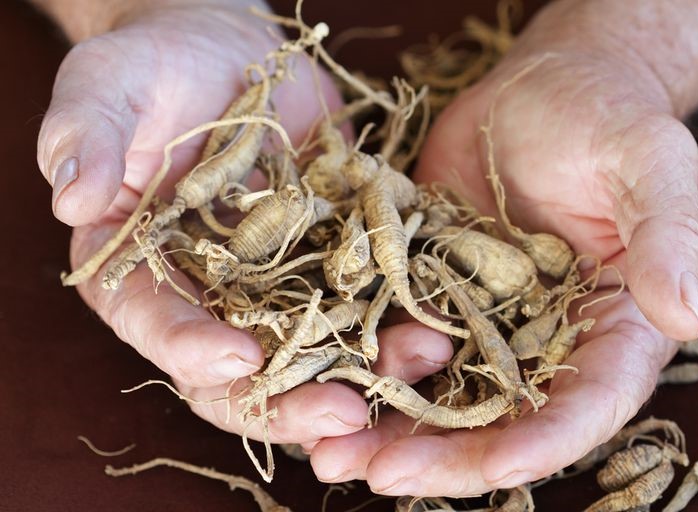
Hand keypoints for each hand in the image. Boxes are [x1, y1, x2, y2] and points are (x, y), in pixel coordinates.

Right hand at [36, 0, 430, 448]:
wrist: (225, 53)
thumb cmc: (152, 68)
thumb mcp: (106, 85)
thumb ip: (83, 133)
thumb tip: (68, 196)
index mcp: (139, 269)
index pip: (154, 324)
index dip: (190, 349)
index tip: (236, 357)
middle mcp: (208, 293)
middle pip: (242, 371)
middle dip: (291, 398)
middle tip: (344, 414)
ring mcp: (276, 283)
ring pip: (314, 352)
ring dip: (364, 373)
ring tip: (416, 364)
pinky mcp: (331, 257)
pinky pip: (364, 301)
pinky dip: (399, 319)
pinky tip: (440, 326)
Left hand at [307, 2, 697, 495]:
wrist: (540, 90)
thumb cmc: (607, 118)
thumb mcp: (650, 163)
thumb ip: (669, 238)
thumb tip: (684, 319)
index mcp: (611, 328)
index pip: (585, 405)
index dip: (543, 443)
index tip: (494, 466)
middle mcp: (544, 340)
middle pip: (498, 420)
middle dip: (440, 455)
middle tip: (375, 473)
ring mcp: (481, 319)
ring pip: (436, 391)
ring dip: (383, 426)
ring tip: (325, 448)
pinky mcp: (431, 288)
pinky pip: (393, 335)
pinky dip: (358, 363)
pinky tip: (313, 381)